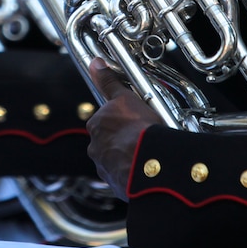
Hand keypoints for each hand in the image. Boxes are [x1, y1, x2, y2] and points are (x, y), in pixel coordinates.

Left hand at [85, 58, 161, 200]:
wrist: (151, 164)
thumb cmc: (140, 130)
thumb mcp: (126, 98)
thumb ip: (109, 82)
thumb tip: (95, 64)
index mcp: (96, 125)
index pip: (106, 119)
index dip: (122, 119)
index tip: (135, 121)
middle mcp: (95, 147)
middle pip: (109, 139)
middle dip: (123, 138)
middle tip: (142, 135)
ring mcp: (104, 166)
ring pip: (115, 157)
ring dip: (127, 155)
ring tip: (145, 152)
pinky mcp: (115, 183)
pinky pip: (122, 174)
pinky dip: (130, 171)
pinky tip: (143, 167)